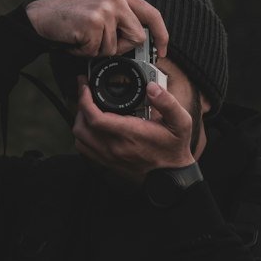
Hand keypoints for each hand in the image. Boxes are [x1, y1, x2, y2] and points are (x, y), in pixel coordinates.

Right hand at [24, 0, 169, 59]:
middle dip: (120, 48)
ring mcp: (106, 8)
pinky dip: (84, 52)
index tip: (162, 52)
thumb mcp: (100, 6)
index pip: (153, 15)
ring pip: (115, 48)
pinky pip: (98, 51)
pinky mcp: (94, 22)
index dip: (161, 36)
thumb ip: (122, 17)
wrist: (40, 17)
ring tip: (82, 38)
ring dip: (97, 50)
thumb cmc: (70, 17)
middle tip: (99, 44)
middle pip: (137, 37)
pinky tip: (74, 40)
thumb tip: (143, 41)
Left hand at [72, 75, 194, 183]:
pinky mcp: (108, 162)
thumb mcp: (180, 122)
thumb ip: (167, 102)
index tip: (86, 86)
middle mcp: (116, 147)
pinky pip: (85, 149)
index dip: (85, 99)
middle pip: (82, 127)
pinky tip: (92, 126)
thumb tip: (152, 87)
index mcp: (130, 134)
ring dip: (80, 121)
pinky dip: (83, 135)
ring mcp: (109, 156)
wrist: (171, 173)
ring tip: (87, 108)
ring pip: (80, 138)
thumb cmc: (173, 147)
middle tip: (86, 93)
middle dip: (80, 106)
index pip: (96, 118)